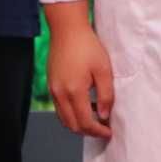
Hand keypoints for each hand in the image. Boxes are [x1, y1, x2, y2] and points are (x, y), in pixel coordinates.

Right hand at [46, 18, 115, 138]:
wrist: (67, 29)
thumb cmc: (87, 45)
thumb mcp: (104, 69)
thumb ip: (106, 95)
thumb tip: (105, 116)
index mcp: (74, 91)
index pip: (85, 123)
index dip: (98, 131)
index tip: (109, 132)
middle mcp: (60, 94)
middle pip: (72, 125)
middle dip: (88, 131)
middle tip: (103, 128)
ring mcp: (53, 90)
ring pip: (64, 118)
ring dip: (79, 123)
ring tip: (96, 116)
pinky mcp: (51, 85)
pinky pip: (60, 108)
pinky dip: (71, 113)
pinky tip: (85, 104)